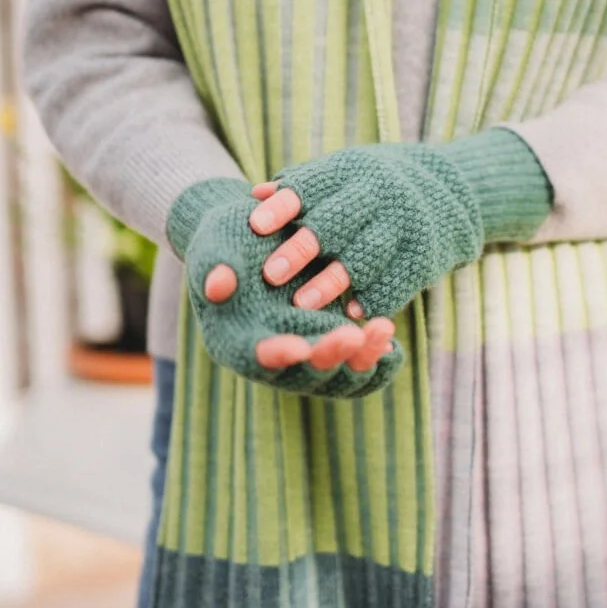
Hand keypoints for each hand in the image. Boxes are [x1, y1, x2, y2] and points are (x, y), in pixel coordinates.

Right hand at [166, 178, 403, 396]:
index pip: (257, 357)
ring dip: (361, 358)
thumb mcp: (213, 247)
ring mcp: (303, 350)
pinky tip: (393, 344)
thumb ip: (213, 267)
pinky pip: (355, 363)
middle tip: (352, 336)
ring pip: (336, 373)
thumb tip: (217, 285)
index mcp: (235, 341)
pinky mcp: (327, 339)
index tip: (300, 346)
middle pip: (304, 374)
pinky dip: (373, 357)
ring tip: (383, 330)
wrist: (254, 234)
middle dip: (329, 356)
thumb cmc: (225, 240)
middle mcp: (272, 357)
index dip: (278, 355)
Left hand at [248, 142, 484, 321]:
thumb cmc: (376, 186)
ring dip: (332, 282)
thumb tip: (254, 195)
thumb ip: (302, 187)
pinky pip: (397, 279)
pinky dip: (373, 298)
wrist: (451, 190)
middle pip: (336, 223)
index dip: (284, 206)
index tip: (255, 225)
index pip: (312, 186)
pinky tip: (351, 313)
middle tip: (270, 274)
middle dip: (302, 249)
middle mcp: (379, 193)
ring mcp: (405, 224)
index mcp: (352, 171)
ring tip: (302, 303)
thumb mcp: (344, 175)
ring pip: (364, 256)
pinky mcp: (425, 253)